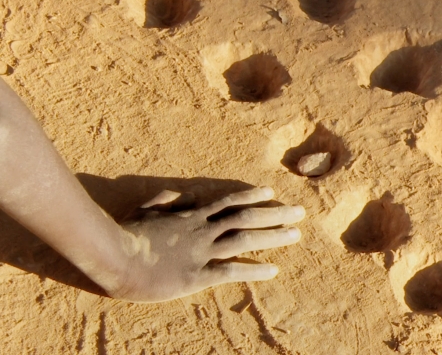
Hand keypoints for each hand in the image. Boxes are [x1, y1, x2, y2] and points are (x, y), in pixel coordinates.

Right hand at [108, 187, 304, 302]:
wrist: (113, 256)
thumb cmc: (125, 235)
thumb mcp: (144, 211)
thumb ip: (163, 201)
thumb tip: (174, 193)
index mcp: (191, 216)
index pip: (227, 203)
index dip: (251, 196)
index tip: (271, 192)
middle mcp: (202, 230)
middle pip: (245, 218)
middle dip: (275, 215)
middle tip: (300, 212)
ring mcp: (201, 252)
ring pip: (244, 240)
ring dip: (273, 237)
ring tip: (296, 235)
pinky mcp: (196, 275)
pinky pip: (231, 271)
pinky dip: (253, 269)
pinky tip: (273, 269)